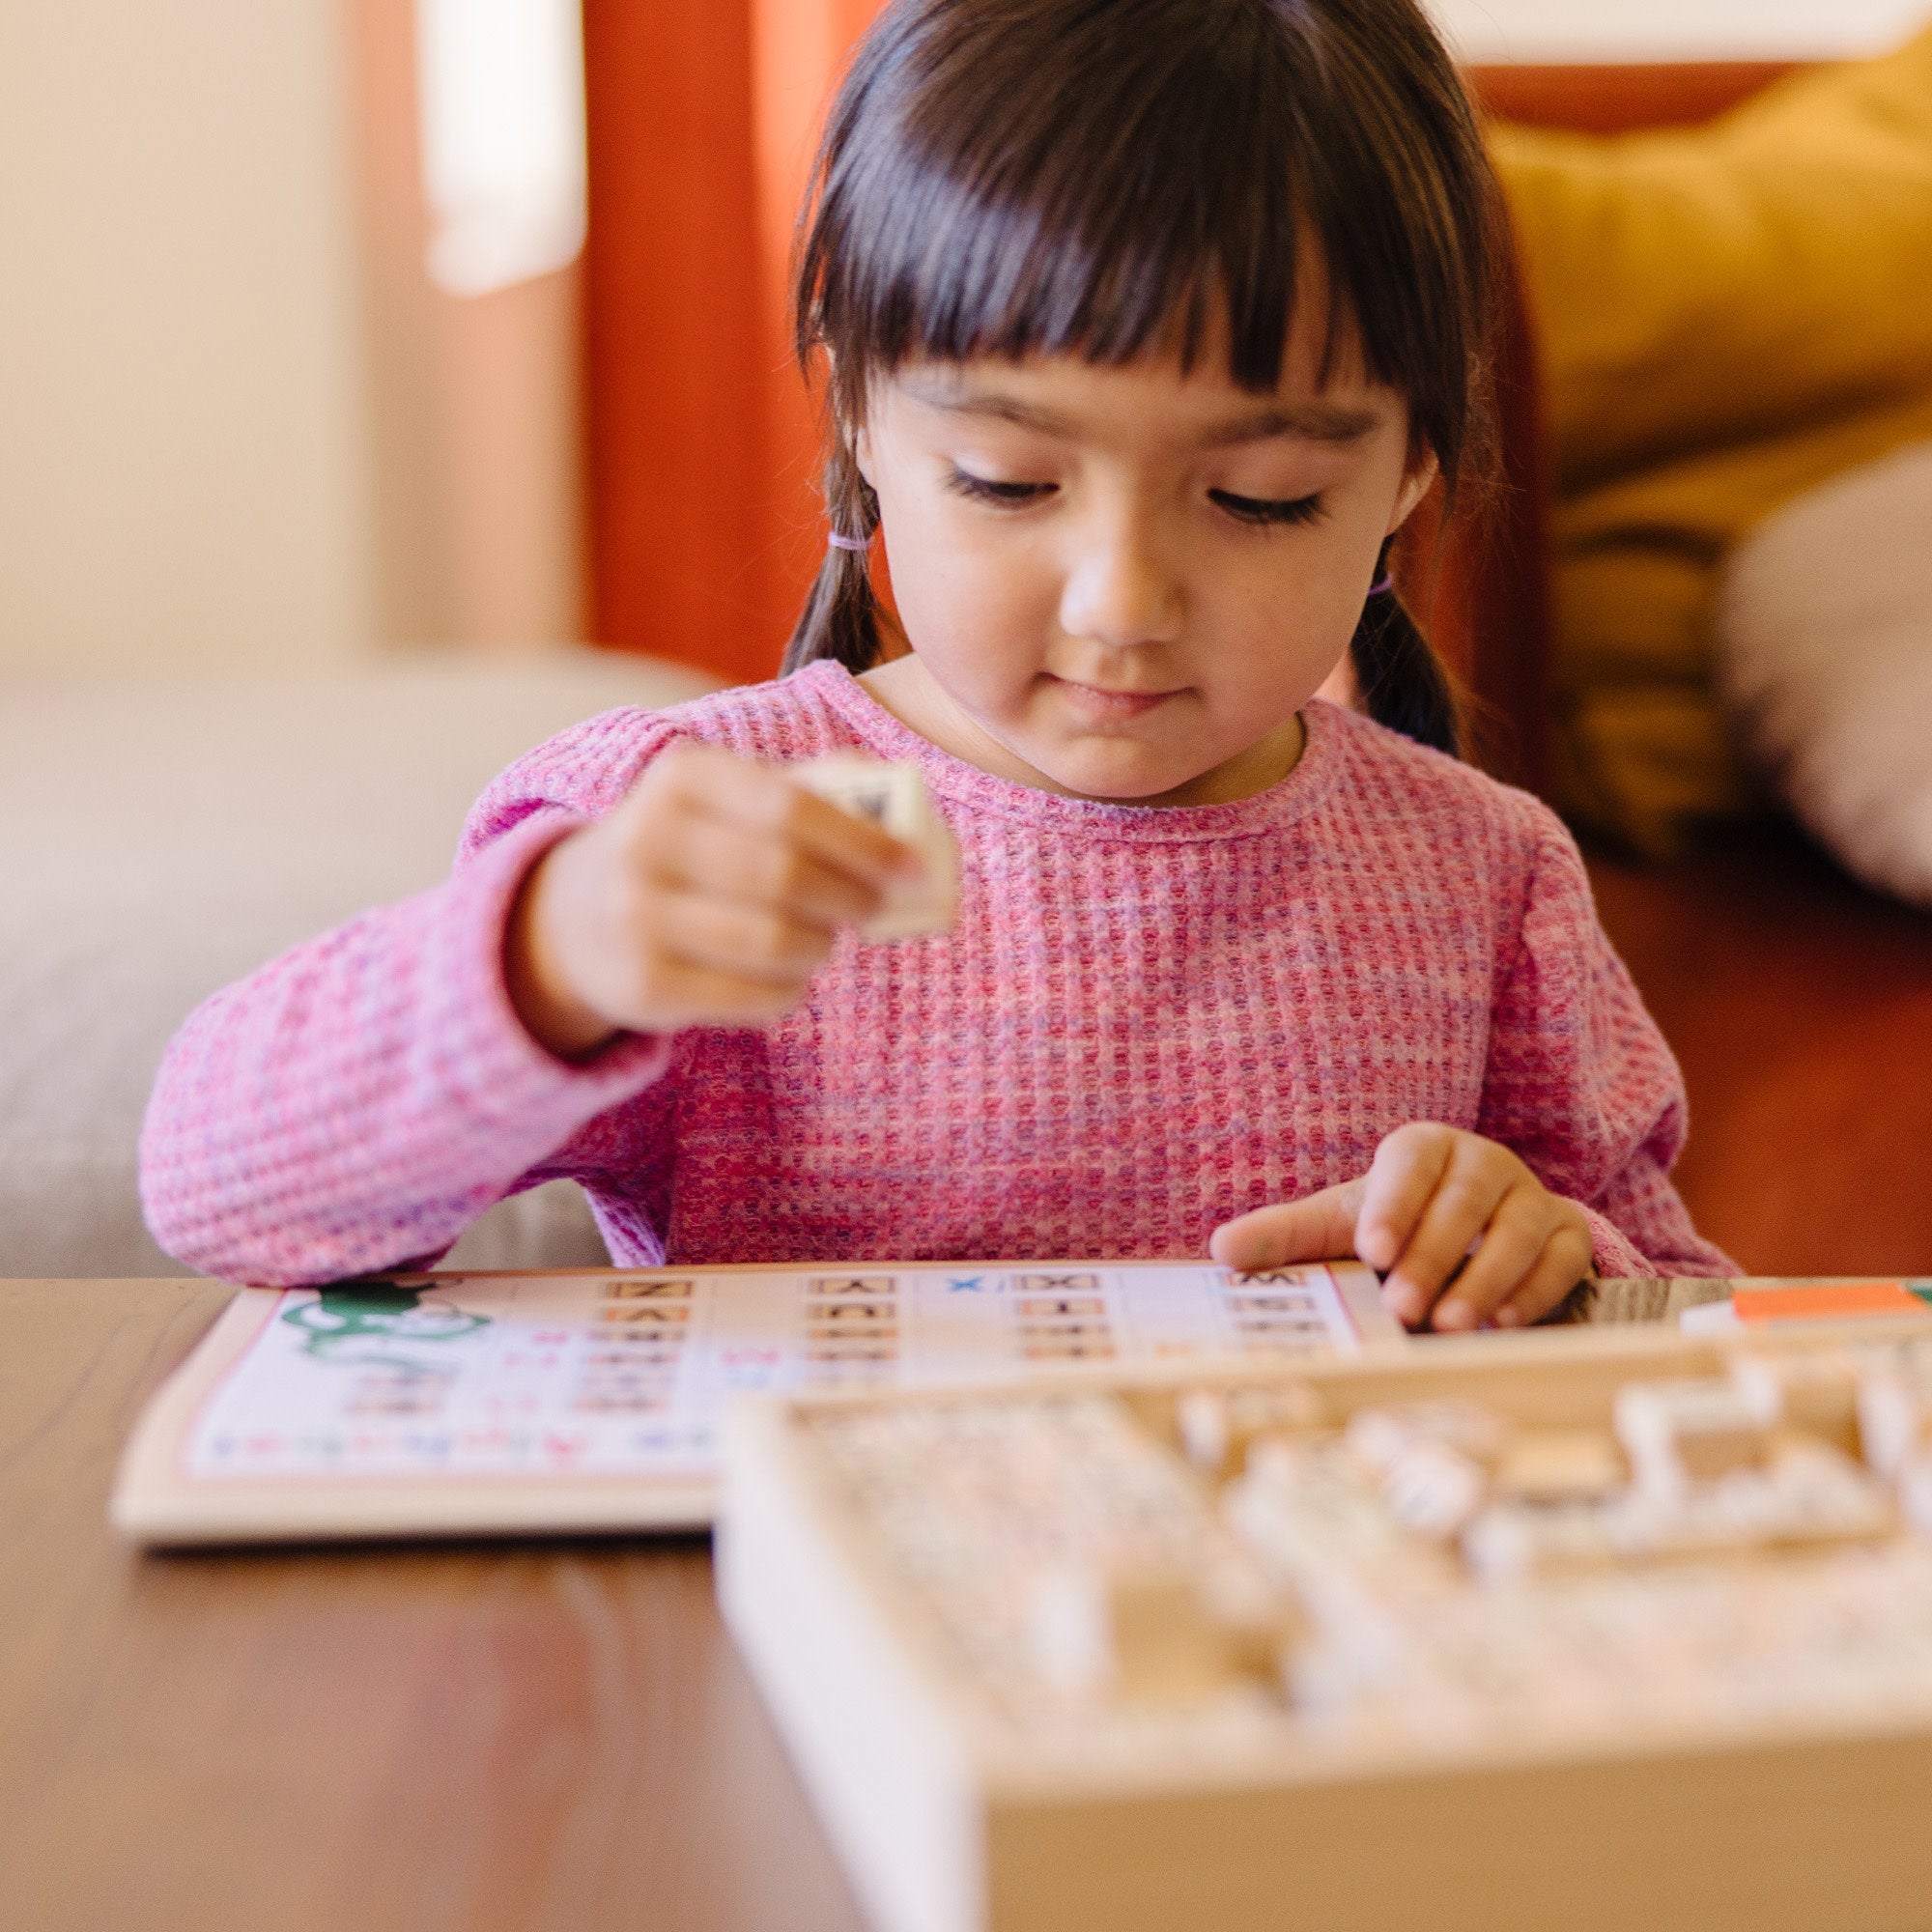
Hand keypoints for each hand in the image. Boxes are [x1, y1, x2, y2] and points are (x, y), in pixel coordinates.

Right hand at [504, 741, 924, 1056]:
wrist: (576, 916)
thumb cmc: (689, 847)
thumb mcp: (729, 798)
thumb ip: (813, 791)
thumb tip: (904, 803)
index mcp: (683, 776)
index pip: (792, 808)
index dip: (864, 843)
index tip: (912, 870)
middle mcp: (648, 838)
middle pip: (785, 877)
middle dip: (851, 897)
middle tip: (875, 908)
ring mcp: (636, 915)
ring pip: (772, 942)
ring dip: (820, 946)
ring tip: (824, 940)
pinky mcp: (641, 984)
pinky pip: (751, 997)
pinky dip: (790, 990)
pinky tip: (789, 976)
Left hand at [1209, 1123, 1594, 1331]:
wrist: (1475, 1238)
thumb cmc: (1397, 1227)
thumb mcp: (1342, 1226)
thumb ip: (1286, 1236)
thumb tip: (1221, 1249)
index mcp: (1424, 1149)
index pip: (1410, 1164)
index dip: (1394, 1204)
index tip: (1371, 1249)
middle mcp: (1484, 1164)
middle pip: (1466, 1200)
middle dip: (1435, 1255)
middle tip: (1403, 1307)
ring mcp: (1532, 1198)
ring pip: (1519, 1229)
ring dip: (1486, 1280)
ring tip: (1450, 1325)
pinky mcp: (1567, 1237)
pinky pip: (1561, 1260)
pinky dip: (1535, 1292)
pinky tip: (1503, 1325)